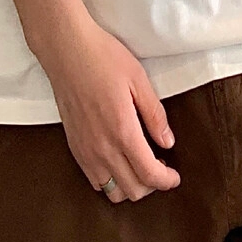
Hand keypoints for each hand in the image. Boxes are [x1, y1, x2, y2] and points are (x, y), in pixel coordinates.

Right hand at [40, 16, 181, 204]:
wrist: (66, 50)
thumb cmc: (102, 58)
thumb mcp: (138, 80)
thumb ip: (154, 114)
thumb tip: (167, 141)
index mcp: (122, 131)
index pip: (149, 174)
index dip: (166, 181)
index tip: (174, 177)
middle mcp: (102, 148)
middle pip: (132, 190)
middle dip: (152, 185)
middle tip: (161, 167)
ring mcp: (85, 150)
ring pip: (111, 191)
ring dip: (130, 186)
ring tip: (139, 165)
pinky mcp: (74, 146)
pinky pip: (94, 180)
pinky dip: (110, 180)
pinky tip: (118, 161)